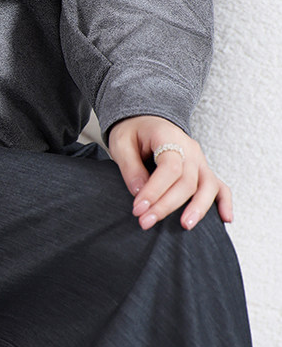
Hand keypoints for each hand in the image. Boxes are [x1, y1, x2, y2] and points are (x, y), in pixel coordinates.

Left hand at [107, 115, 232, 231]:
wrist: (145, 120)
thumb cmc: (132, 131)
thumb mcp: (121, 143)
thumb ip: (130, 167)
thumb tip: (140, 193)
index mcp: (168, 136)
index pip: (169, 167)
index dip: (154, 190)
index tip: (138, 208)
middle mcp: (189, 148)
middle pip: (187, 181)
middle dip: (167, 205)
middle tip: (145, 222)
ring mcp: (199, 160)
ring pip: (208, 186)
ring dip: (198, 208)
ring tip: (184, 226)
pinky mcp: (202, 170)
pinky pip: (220, 186)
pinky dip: (224, 202)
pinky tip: (225, 219)